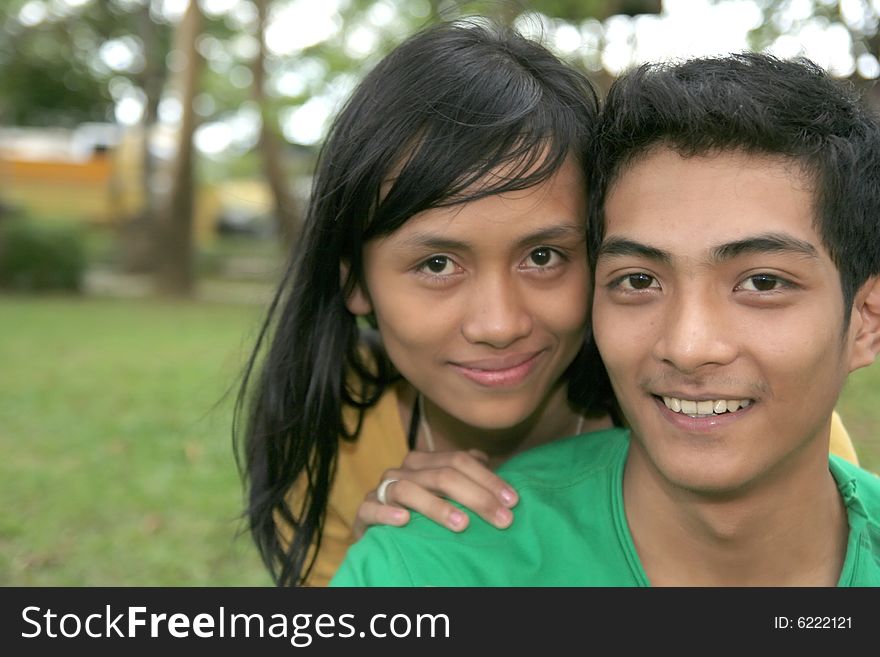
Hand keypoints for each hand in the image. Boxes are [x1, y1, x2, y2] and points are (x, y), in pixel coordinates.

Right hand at [352, 449, 518, 538]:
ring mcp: (382, 490)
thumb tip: (486, 459)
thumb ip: (465, 474)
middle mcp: (404, 471)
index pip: (459, 460)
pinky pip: (370, 509)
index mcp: (425, 462)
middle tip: (502, 519)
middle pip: (442, 475)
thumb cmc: (420, 511)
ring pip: (408, 489)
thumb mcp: (445, 492)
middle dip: (476, 497)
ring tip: (462, 524)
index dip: (488, 478)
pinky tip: (405, 521)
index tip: (513, 501)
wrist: (379, 530)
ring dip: (436, 507)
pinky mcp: (364, 512)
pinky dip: (386, 513)